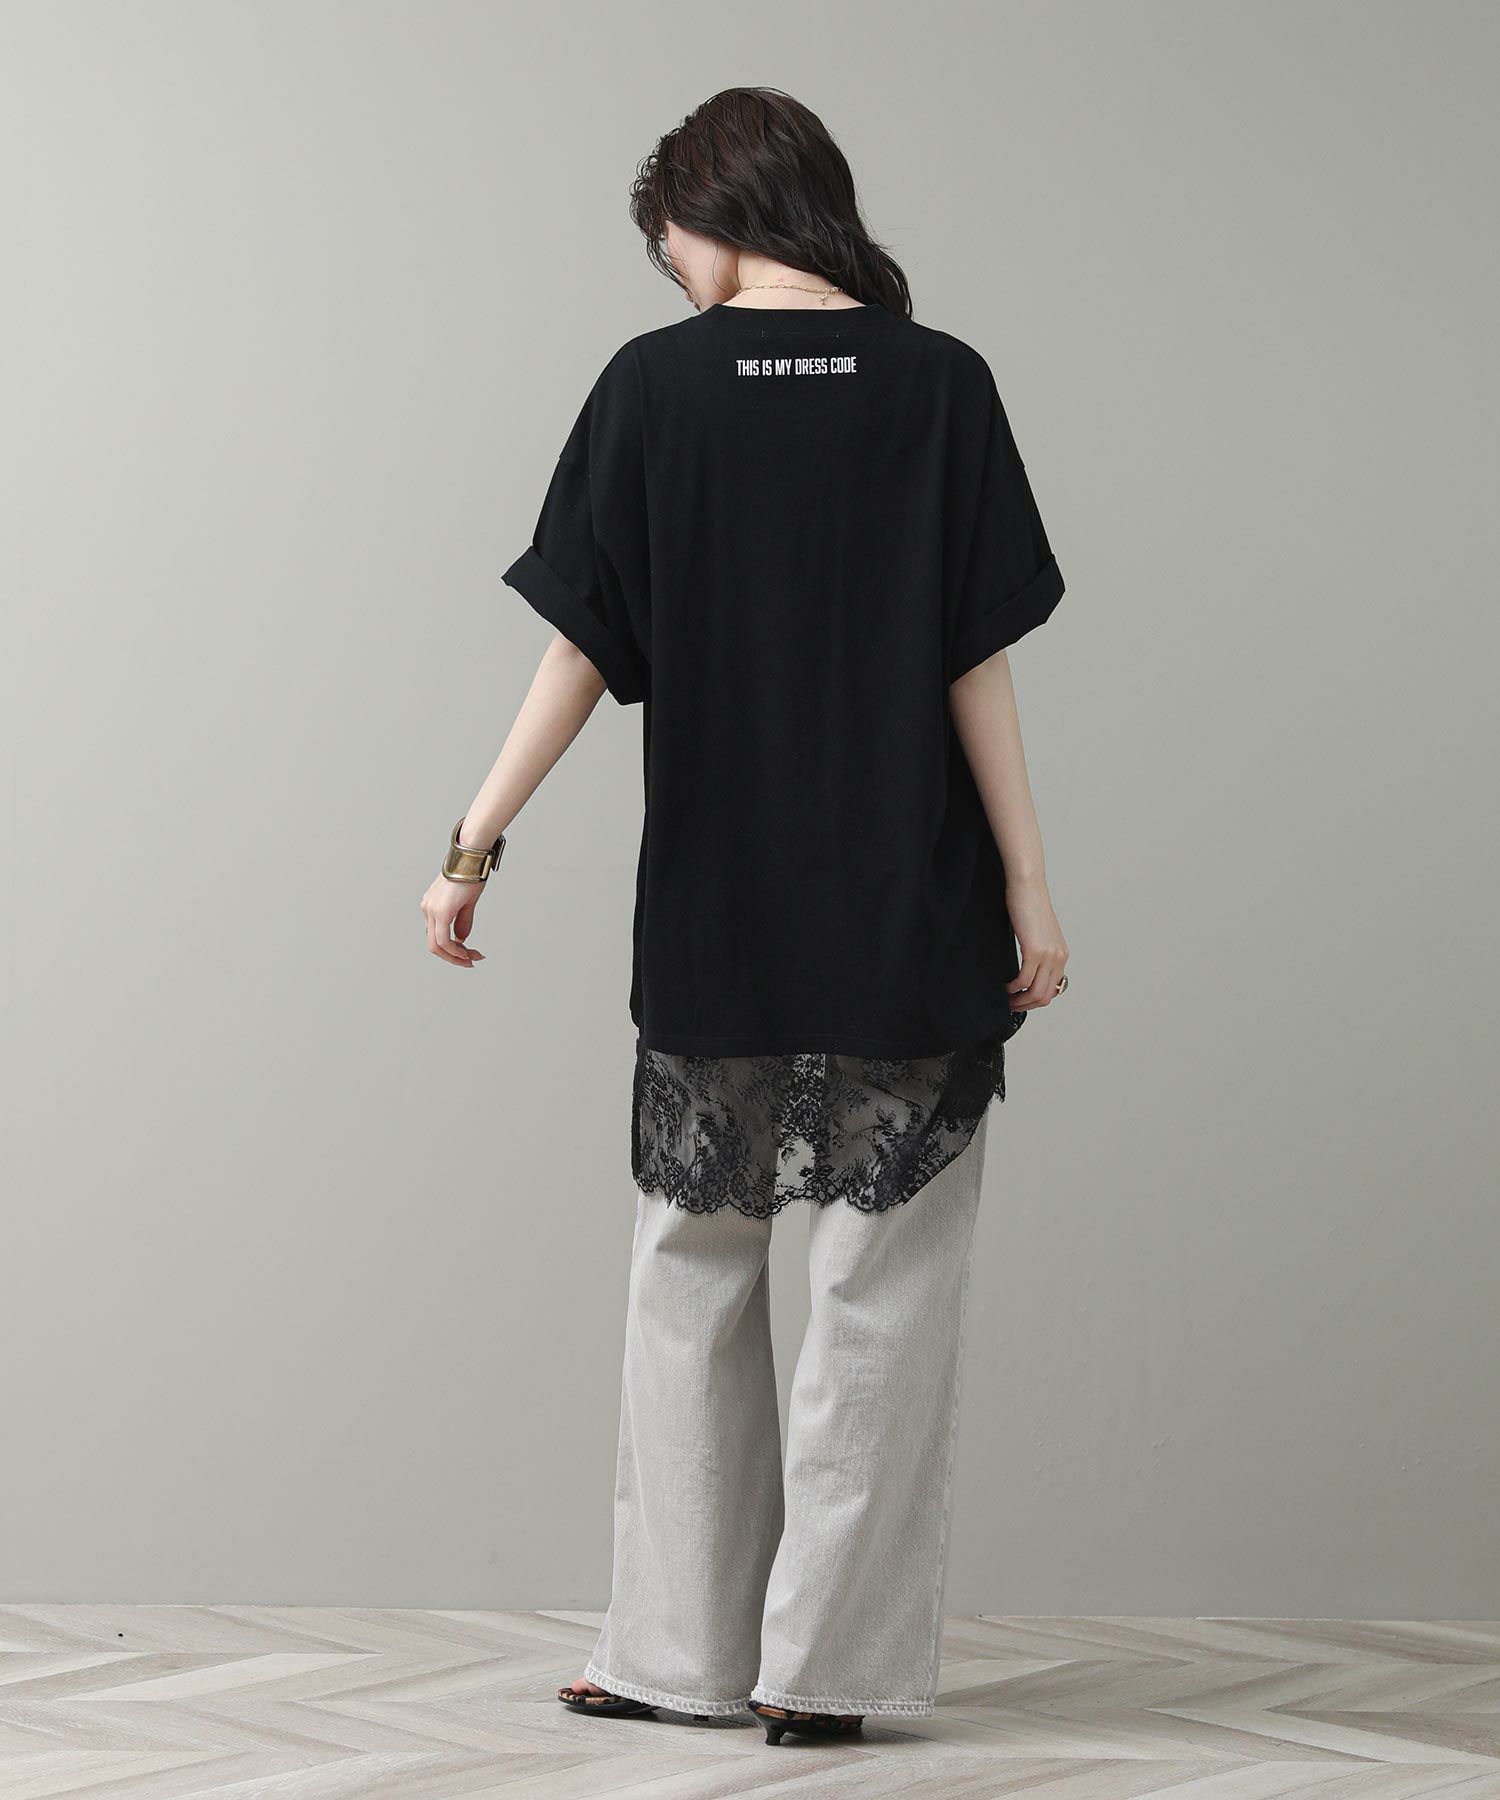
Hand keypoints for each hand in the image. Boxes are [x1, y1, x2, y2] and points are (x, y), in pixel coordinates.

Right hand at [421, 874, 486, 968]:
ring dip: (449, 946)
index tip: (470, 959)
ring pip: (433, 935)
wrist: (466, 856)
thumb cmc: (471, 876)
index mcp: (440, 912)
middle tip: (470, 960)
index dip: (456, 955)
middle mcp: (429, 909)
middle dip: (453, 955)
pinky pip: (434, 924)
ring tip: (467, 950)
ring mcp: (428, 905)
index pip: (443, 944)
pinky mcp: (430, 901)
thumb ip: (464, 923)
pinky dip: (444, 934)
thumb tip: (460, 939)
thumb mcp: (471, 903)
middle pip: (435, 944)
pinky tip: (458, 937)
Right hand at [1005, 877, 1068, 1010]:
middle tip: (1010, 1005)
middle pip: (1045, 996)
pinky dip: (1012, 988)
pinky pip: (1024, 980)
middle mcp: (1059, 958)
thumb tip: (1026, 969)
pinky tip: (1004, 985)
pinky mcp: (1035, 951)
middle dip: (1026, 1005)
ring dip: (1019, 1001)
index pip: (1052, 990)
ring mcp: (1048, 955)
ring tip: (1006, 999)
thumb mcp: (1038, 933)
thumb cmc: (1028, 905)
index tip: (1020, 1000)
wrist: (1027, 886)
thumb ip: (1037, 951)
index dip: (1035, 1000)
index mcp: (1061, 955)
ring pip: (1036, 992)